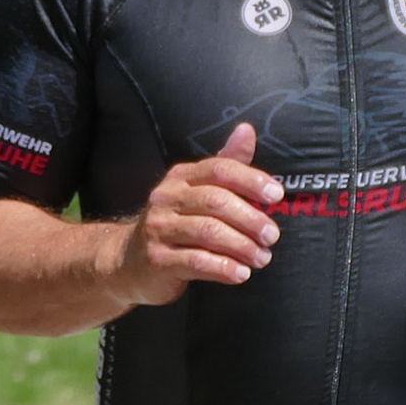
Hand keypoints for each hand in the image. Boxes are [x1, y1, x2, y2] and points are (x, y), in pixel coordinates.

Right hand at [117, 122, 283, 305]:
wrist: (129, 261)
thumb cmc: (175, 223)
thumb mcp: (197, 190)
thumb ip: (226, 164)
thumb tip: (246, 131)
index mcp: (180, 177)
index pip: (219, 169)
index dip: (251, 180)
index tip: (276, 196)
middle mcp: (166, 198)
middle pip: (216, 201)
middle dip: (250, 219)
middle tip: (272, 236)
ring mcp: (158, 229)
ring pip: (208, 232)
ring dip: (242, 246)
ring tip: (261, 257)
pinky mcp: (157, 260)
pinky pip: (196, 262)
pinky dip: (223, 268)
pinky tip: (241, 274)